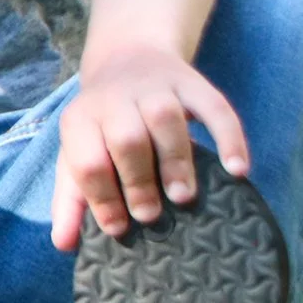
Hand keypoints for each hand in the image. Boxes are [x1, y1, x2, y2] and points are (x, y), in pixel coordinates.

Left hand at [49, 43, 249, 250]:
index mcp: (80, 119)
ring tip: (182, 197)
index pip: (86, 161)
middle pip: (125, 138)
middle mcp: (115, 99)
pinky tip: (238, 170)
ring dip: (175, 160)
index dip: (101, 197)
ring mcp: (155, 88)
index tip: (118, 228)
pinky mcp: (192, 83)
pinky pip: (215, 106)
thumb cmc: (101, 124)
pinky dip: (229, 138)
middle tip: (150, 215)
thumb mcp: (76, 154)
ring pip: (165, 119)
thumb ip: (71, 199)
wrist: (126, 57)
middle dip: (137, 180)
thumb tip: (64, 245)